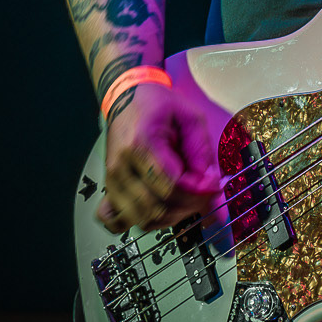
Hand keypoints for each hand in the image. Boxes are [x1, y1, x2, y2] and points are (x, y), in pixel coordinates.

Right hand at [98, 80, 221, 232]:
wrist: (126, 99)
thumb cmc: (156, 105)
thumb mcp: (189, 116)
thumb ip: (202, 149)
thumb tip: (210, 182)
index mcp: (142, 143)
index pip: (172, 185)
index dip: (197, 192)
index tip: (212, 186)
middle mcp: (122, 165)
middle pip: (158, 206)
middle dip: (188, 206)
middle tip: (202, 193)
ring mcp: (112, 181)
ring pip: (142, 219)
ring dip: (170, 216)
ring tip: (184, 199)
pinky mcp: (109, 189)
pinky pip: (116, 221)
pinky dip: (138, 222)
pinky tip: (156, 210)